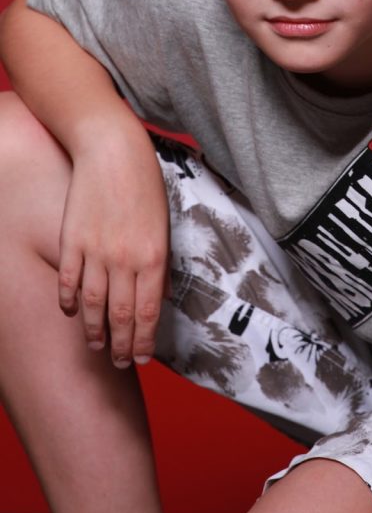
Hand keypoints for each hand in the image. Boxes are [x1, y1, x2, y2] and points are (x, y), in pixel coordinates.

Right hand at [58, 125, 169, 367]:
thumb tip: (158, 295)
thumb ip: (159, 262)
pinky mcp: (71, 241)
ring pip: (92, 305)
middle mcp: (124, 259)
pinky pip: (67, 281)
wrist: (113, 151)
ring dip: (94, 331)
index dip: (144, 340)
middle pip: (121, 315)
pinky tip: (70, 313)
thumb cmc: (145, 183)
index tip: (142, 357)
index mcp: (153, 255)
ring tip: (98, 346)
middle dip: (122, 344)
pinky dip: (67, 302)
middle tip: (122, 362)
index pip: (148, 312)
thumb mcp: (164, 223)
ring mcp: (95, 252)